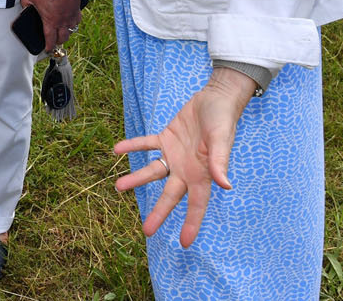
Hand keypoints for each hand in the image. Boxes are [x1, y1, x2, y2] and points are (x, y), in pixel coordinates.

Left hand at [19, 0, 81, 51]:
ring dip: (66, 33)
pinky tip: (71, 21)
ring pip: (72, 30)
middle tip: (54, 41)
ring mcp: (72, 15)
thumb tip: (25, 8)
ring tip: (62, 32)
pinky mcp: (77, 8)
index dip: (49, 47)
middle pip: (63, 38)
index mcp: (51, 22)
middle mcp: (63, 22)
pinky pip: (78, 20)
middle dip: (58, 42)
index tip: (47, 49)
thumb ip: (26, 5)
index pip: (50, 40)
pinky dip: (74, 23)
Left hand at [113, 68, 257, 246]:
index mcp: (203, 174)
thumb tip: (226, 186)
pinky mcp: (166, 138)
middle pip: (170, 195)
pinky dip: (133, 146)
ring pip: (153, 171)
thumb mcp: (222, 141)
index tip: (184, 243)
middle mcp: (187, 169)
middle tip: (146, 230)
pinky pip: (147, 144)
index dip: (191, 223)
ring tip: (117, 187)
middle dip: (159, 212)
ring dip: (136, 178)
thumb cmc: (223, 121)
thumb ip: (220, 163)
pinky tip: (116, 149)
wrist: (216, 99)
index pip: (197, 204)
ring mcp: (175, 155)